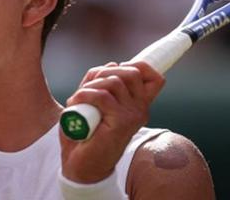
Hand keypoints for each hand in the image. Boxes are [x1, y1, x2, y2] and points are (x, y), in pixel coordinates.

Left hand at [60, 62, 164, 183]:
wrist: (80, 165)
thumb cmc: (86, 134)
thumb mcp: (94, 101)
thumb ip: (102, 82)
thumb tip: (111, 64)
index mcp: (138, 104)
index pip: (155, 78)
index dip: (139, 66)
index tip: (116, 69)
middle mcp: (141, 109)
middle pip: (131, 72)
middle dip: (106, 71)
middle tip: (88, 86)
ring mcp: (133, 116)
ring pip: (114, 81)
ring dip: (90, 85)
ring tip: (78, 98)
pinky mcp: (121, 123)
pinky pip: (102, 96)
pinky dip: (85, 95)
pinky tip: (75, 102)